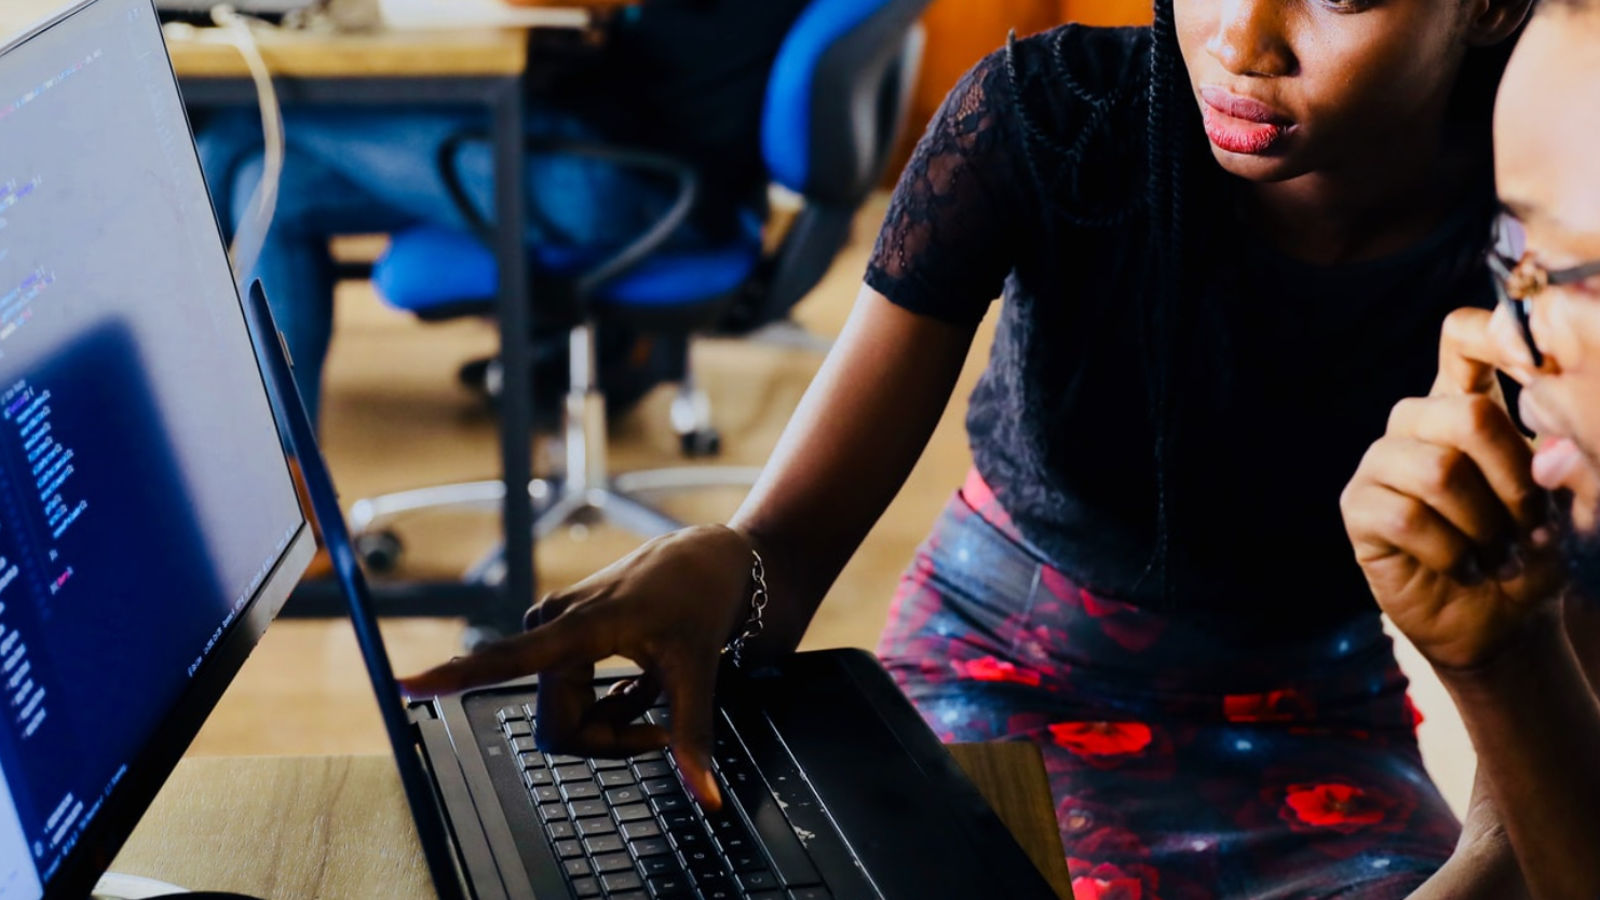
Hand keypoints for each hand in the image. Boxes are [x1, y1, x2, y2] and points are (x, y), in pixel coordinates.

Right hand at [399, 525, 757, 807]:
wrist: (706, 559)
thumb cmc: (699, 601)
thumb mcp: (699, 670)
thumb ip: (692, 735)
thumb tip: (707, 796)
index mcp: (579, 626)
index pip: (509, 658)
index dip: (456, 675)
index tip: (406, 683)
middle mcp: (551, 624)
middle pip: (558, 725)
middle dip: (609, 739)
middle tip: (659, 727)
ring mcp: (552, 629)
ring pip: (565, 717)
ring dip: (612, 719)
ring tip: (651, 687)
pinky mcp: (557, 633)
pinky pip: (570, 699)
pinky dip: (610, 704)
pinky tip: (638, 680)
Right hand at [1341, 308, 1564, 670]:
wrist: (1500, 622)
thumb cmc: (1532, 551)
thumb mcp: (1563, 501)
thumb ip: (1560, 462)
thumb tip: (1549, 451)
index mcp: (1466, 403)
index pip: (1463, 337)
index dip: (1495, 335)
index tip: (1536, 366)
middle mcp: (1418, 423)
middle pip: (1467, 414)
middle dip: (1516, 478)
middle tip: (1529, 523)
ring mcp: (1382, 463)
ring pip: (1439, 470)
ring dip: (1484, 524)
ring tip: (1496, 551)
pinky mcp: (1359, 507)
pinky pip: (1405, 516)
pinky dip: (1451, 552)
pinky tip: (1462, 567)